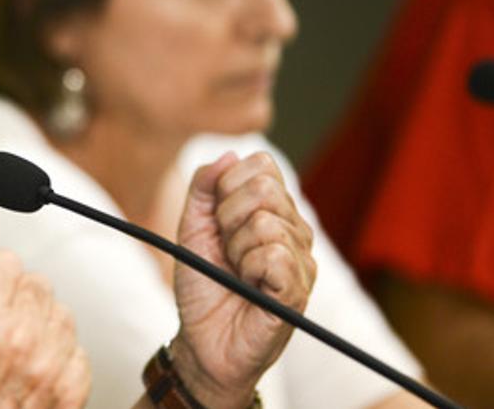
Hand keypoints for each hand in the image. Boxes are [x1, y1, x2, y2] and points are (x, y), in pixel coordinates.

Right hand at [0, 250, 90, 407]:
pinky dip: (59, 358)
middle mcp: (19, 338)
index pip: (6, 262)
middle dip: (15, 298)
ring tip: (14, 351)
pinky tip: (32, 371)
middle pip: (36, 283)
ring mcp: (49, 365)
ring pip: (61, 313)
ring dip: (40, 326)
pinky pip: (78, 350)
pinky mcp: (70, 389)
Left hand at [169, 152, 316, 408]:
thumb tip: (228, 154)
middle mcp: (293, 229)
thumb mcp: (192, 227)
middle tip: (225, 250)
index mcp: (271, 211)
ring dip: (236, 250)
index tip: (216, 220)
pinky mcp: (298, 288)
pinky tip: (250, 286)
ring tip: (237, 273)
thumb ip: (204, 187)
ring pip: (266, 223)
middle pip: (264, 188)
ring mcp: (301, 259)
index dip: (227, 187)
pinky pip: (274, 255)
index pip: (261, 164)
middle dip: (228, 217)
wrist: (202, 339)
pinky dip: (249, 269)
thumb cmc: (204, 284)